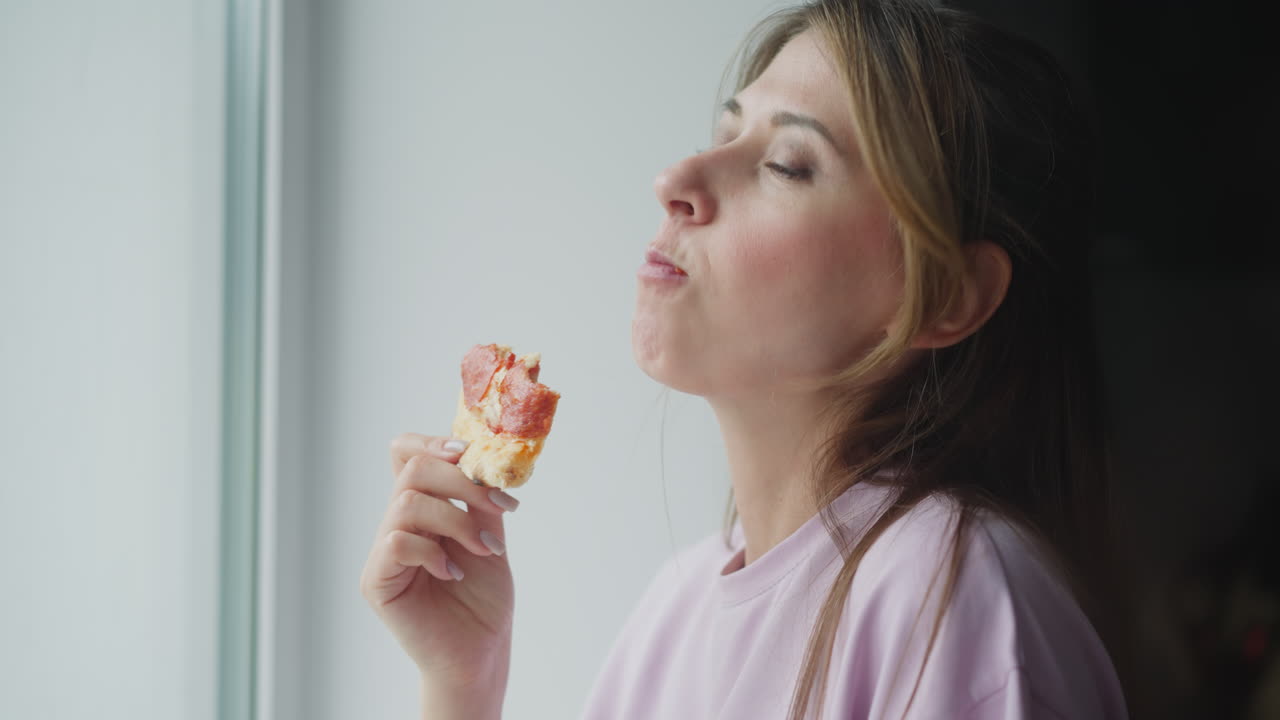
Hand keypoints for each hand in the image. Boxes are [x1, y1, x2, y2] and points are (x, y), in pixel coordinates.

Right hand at [360, 434, 517, 690]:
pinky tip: (454, 573)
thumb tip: (483, 462)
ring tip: (485, 549)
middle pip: (413, 469)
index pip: (406, 453)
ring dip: (457, 519)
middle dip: (462, 481)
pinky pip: (396, 541)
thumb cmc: (482, 600)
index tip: (470, 452)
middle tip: (499, 506)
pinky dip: (433, 551)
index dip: (432, 442)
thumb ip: (481, 500)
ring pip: (407, 502)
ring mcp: (383, 551)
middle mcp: (397, 523)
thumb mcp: (491, 535)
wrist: (480, 652)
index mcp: (422, 508)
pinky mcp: (376, 580)